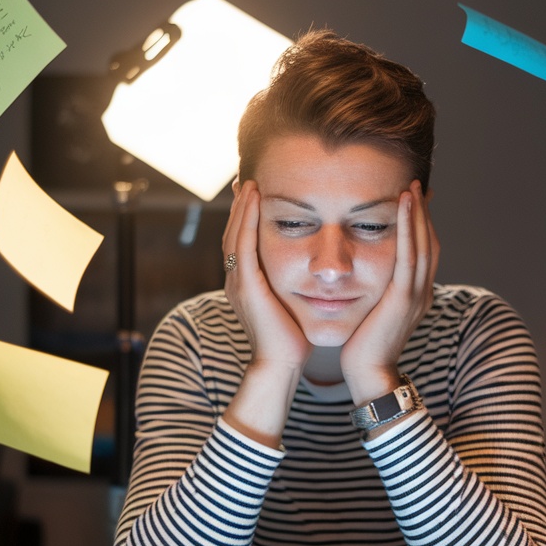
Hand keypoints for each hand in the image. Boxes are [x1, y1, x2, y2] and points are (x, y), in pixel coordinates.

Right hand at [222, 180, 309, 372]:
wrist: (281, 364)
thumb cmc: (291, 340)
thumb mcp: (290, 305)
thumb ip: (292, 287)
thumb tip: (312, 273)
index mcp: (245, 284)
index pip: (241, 242)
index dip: (245, 218)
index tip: (253, 196)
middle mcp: (236, 280)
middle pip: (233, 233)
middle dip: (239, 207)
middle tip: (245, 180)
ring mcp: (238, 282)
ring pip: (234, 234)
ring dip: (241, 207)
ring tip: (248, 183)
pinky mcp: (246, 285)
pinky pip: (243, 243)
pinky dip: (247, 219)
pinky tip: (254, 200)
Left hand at [340, 181, 438, 403]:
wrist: (369, 374)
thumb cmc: (364, 346)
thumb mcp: (374, 313)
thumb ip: (377, 293)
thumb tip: (365, 276)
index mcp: (416, 295)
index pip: (424, 252)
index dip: (422, 225)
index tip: (415, 201)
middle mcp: (422, 292)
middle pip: (430, 243)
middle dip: (425, 213)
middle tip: (419, 185)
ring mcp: (416, 295)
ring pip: (423, 245)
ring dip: (419, 214)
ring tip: (413, 187)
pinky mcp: (403, 298)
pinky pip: (409, 256)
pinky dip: (409, 228)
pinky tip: (404, 207)